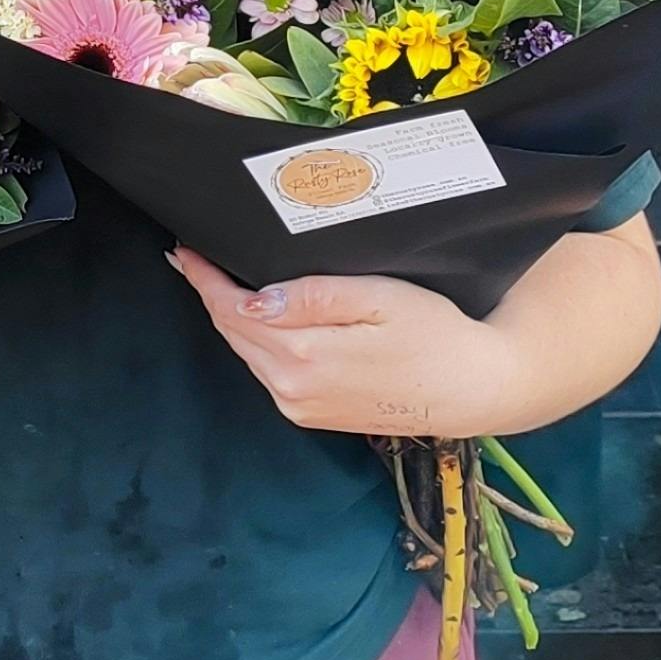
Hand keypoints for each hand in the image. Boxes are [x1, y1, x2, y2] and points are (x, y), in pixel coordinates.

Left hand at [167, 213, 660, 439]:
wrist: (474, 388)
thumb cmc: (434, 332)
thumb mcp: (380, 299)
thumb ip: (315, 297)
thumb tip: (254, 297)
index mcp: (302, 355)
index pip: (233, 309)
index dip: (205, 276)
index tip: (186, 246)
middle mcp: (291, 388)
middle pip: (234, 331)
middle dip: (212, 292)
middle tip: (197, 253)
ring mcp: (299, 405)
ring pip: (248, 351)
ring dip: (232, 316)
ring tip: (221, 277)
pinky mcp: (311, 413)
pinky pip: (267, 370)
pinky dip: (256, 339)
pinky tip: (261, 315)